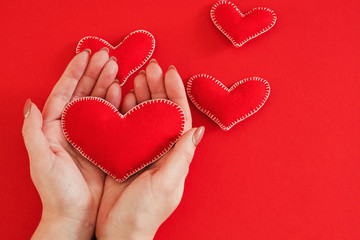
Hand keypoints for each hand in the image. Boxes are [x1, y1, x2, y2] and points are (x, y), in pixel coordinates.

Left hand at [22, 48, 120, 238]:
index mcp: (55, 127)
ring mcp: (89, 133)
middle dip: (94, 72)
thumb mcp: (41, 161)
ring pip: (98, 101)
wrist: (76, 214)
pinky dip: (116, 102)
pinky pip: (110, 117)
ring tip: (116, 67)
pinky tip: (121, 91)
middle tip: (107, 56)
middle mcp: (72, 127)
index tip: (86, 54)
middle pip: (83, 92)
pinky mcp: (104, 142)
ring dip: (106, 82)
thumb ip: (33, 132)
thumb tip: (29, 103)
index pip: (64, 92)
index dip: (75, 72)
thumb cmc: (57, 191)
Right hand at [95, 60, 204, 239]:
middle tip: (150, 67)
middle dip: (158, 87)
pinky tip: (121, 96)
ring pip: (144, 114)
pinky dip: (125, 108)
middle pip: (161, 111)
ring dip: (142, 94)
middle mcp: (160, 148)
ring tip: (137, 75)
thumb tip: (196, 130)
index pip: (178, 116)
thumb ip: (181, 156)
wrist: (120, 232)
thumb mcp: (166, 184)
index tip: (170, 71)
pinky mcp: (124, 153)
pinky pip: (126, 125)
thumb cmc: (145, 212)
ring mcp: (142, 149)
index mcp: (174, 154)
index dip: (175, 93)